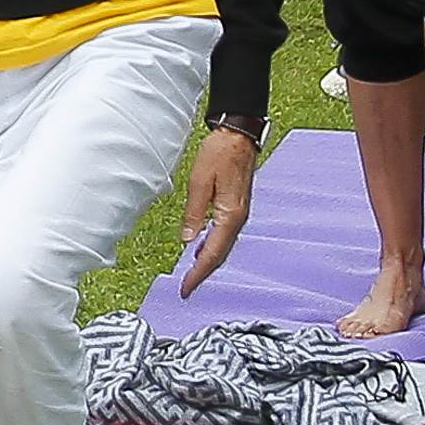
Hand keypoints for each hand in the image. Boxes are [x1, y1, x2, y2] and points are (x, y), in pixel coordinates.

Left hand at [171, 126, 260, 290]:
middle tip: (186, 289)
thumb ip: (194, 212)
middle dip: (202, 274)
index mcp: (229, 215)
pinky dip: (212, 248)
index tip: (185, 289)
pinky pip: (224, 236)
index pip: (212, 254)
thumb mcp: (199, 181)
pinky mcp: (235, 208)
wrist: (239, 136)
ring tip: (190, 275)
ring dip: (207, 262)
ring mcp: (238, 214)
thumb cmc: (220, 153)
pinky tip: (200, 250)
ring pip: (222, 247)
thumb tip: (187, 241)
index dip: (197, 274)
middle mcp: (237, 219)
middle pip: (219, 255)